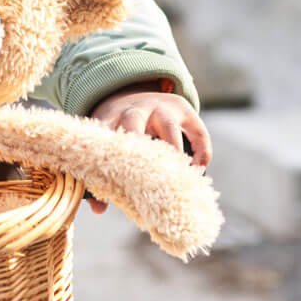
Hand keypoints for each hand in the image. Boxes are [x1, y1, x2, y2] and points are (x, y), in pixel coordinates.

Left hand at [87, 83, 211, 213]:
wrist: (135, 89)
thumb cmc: (118, 125)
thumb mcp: (107, 138)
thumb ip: (99, 172)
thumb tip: (99, 210)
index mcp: (110, 117)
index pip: (103, 131)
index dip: (105, 151)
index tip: (105, 177)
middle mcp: (136, 109)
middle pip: (133, 122)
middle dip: (137, 145)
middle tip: (142, 175)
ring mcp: (162, 108)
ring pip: (169, 128)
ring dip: (173, 152)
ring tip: (177, 179)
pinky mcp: (185, 111)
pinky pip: (198, 131)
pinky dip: (201, 152)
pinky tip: (197, 171)